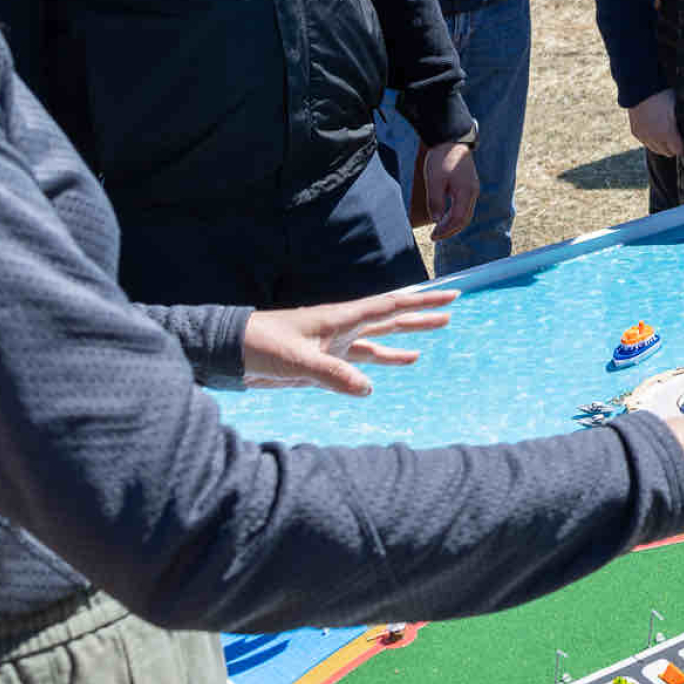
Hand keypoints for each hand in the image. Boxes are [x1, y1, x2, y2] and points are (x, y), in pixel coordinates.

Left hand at [241, 286, 455, 395]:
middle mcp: (343, 328)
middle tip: (452, 309)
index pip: (390, 307)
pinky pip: (362, 361)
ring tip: (435, 331)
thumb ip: (332, 374)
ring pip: (380, 339)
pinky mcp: (325, 362)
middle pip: (391, 319)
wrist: (231, 351)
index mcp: (341, 318)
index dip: (422, 302)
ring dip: (406, 337)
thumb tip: (369, 388)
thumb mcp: (297, 360)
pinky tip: (398, 363)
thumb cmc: (261, 344)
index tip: (451, 295)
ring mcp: (335, 345)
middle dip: (421, 315)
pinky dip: (382, 360)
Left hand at [422, 140, 478, 238]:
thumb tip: (437, 220)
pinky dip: (455, 214)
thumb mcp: (434, 180)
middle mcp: (473, 192)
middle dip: (450, 230)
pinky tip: (445, 215)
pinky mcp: (469, 185)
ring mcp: (472, 188)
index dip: (446, 231)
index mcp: (466, 192)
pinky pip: (464, 205)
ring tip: (439, 229)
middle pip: (464, 219)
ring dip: (453, 223)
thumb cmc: (442, 158)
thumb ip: (436, 202)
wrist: (451, 139)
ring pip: (465, 213)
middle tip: (435, 236)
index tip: (433, 236)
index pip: (458, 219)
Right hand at [628, 89, 682, 155]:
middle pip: (667, 153)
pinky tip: (655, 132)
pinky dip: (651, 141)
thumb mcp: (677, 107)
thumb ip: (682, 122)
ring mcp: (644, 136)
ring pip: (656, 150)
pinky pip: (646, 143)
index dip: (683, 146)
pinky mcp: (636, 132)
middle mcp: (655, 137)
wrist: (640, 87)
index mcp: (667, 132)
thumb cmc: (662, 94)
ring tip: (666, 137)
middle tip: (677, 139)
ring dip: (662, 146)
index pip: (678, 150)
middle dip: (673, 148)